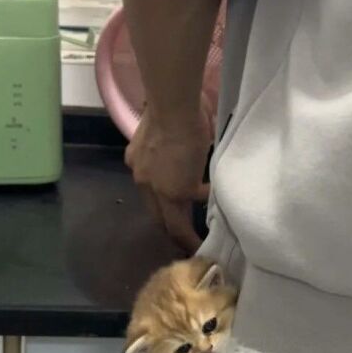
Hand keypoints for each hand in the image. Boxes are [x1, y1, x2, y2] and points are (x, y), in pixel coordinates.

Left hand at [126, 97, 213, 253]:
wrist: (174, 108)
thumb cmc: (176, 107)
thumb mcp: (168, 130)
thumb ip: (174, 145)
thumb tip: (191, 147)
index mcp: (138, 162)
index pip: (150, 192)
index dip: (162, 205)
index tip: (173, 213)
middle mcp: (143, 179)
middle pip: (156, 214)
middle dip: (170, 229)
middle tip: (182, 242)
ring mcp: (159, 188)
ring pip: (170, 222)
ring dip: (183, 234)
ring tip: (195, 246)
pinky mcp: (177, 192)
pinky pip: (191, 210)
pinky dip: (202, 215)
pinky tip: (213, 221)